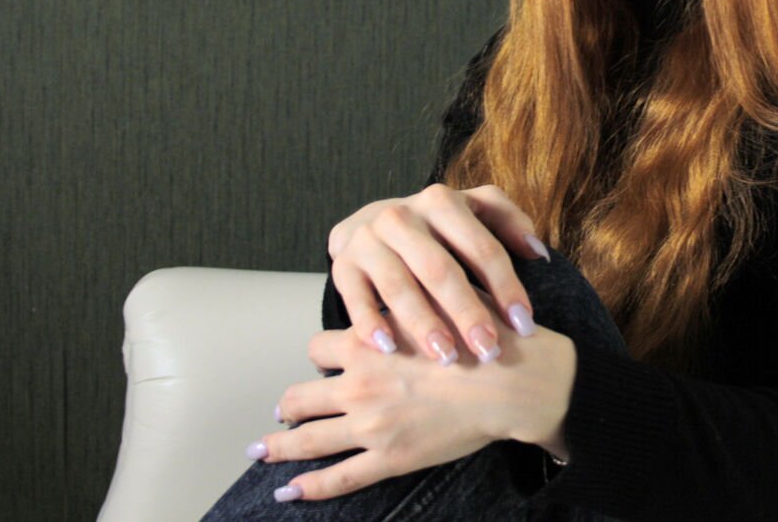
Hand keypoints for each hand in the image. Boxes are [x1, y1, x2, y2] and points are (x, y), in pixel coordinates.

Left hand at [250, 308, 576, 500]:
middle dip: (289, 404)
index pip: (318, 348)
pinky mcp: (391, 458)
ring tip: (262, 449)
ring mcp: (371, 425)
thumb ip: (405, 299)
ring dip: (279, 445)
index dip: (319, 356)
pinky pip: (339, 478)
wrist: (514, 379)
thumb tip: (390, 287)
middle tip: (283, 411)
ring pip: (308, 439)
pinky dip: (308, 487)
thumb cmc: (481, 337)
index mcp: (367, 344)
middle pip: (300, 396)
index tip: (323, 363)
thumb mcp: (437, 299)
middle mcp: (359, 385)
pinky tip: (289, 491)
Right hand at [329, 184, 550, 363]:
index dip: (506, 286)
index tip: (525, 324)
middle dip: (466, 312)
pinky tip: (388, 349)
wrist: (370, 225)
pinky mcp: (343, 266)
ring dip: (423, 324)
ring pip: (398, 285)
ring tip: (447, 357)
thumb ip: (510, 223)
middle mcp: (402, 217)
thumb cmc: (437, 228)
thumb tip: (539, 253)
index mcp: (442, 202)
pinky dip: (370, 323)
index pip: (481, 247)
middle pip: (440, 268)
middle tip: (488, 351)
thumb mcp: (475, 210)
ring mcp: (368, 240)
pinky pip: (356, 298)